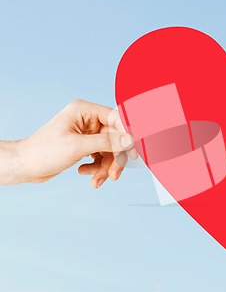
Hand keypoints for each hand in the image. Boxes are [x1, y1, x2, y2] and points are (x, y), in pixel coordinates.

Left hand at [1, 100, 135, 187]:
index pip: (116, 118)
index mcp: (84, 111)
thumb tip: (129, 140)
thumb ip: (106, 142)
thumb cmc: (43, 152)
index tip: (133, 151)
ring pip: (109, 150)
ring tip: (97, 180)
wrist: (25, 166)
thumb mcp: (77, 147)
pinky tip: (84, 173)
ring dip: (105, 167)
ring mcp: (86, 134)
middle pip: (115, 138)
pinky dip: (96, 168)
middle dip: (114, 158)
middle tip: (114, 174)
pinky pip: (100, 157)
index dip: (127, 134)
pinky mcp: (84, 146)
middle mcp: (87, 120)